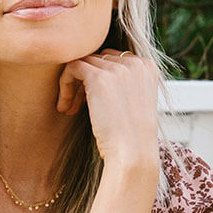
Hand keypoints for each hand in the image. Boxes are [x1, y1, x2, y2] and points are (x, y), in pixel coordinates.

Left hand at [56, 49, 159, 166]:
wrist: (133, 154)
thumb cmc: (131, 137)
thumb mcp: (134, 102)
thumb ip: (122, 84)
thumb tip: (94, 73)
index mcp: (147, 67)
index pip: (114, 58)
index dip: (99, 77)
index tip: (90, 100)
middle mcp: (135, 63)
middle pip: (98, 58)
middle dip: (85, 81)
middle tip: (78, 105)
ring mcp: (118, 68)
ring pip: (83, 62)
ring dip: (73, 85)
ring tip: (69, 108)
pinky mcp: (99, 77)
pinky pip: (72, 68)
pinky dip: (64, 85)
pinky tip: (65, 107)